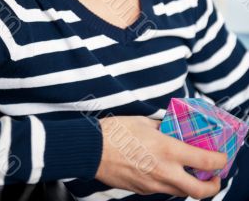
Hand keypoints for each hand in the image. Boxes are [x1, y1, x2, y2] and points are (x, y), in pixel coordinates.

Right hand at [95, 115, 226, 197]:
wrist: (92, 150)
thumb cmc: (116, 131)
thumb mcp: (144, 121)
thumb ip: (162, 127)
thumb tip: (171, 128)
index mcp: (167, 150)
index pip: (205, 161)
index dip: (219, 160)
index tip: (221, 156)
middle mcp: (164, 171)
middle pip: (200, 191)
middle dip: (213, 185)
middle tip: (214, 176)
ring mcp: (153, 185)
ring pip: (182, 192)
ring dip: (191, 184)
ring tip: (189, 171)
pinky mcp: (142, 190)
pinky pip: (163, 190)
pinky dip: (171, 182)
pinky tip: (164, 169)